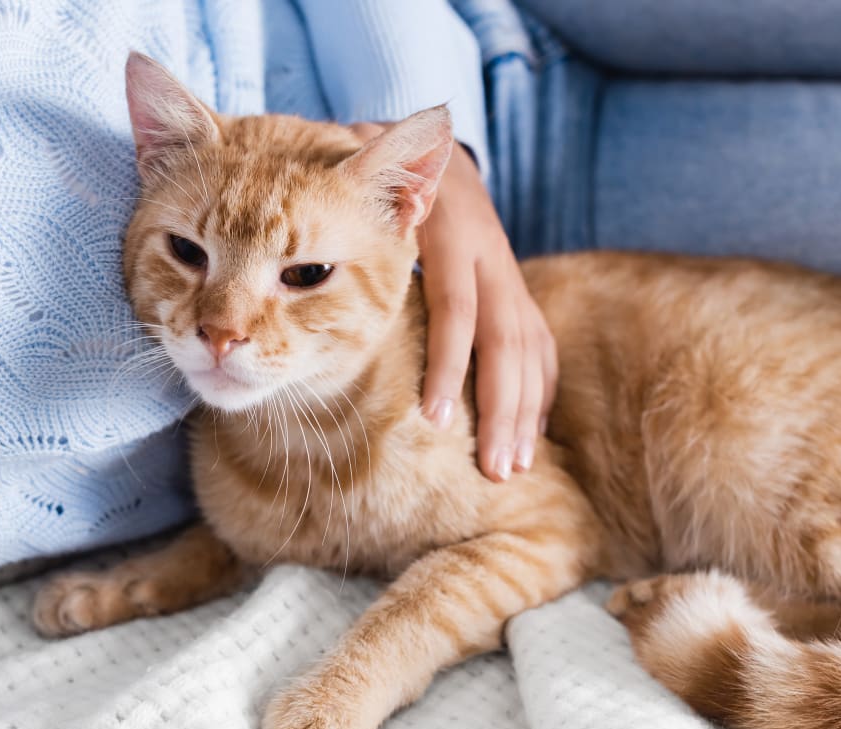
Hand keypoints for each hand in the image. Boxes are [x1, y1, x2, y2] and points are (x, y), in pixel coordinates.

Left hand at [351, 123, 557, 480]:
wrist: (435, 149)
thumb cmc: (382, 179)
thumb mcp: (364, 191)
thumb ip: (344, 223)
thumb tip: (300, 255)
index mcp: (451, 235)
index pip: (456, 308)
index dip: (448, 364)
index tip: (433, 420)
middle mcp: (489, 255)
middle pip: (506, 339)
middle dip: (501, 407)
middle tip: (492, 468)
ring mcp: (508, 273)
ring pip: (530, 347)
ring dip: (524, 409)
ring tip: (512, 466)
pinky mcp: (516, 287)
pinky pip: (540, 343)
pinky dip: (539, 390)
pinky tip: (531, 432)